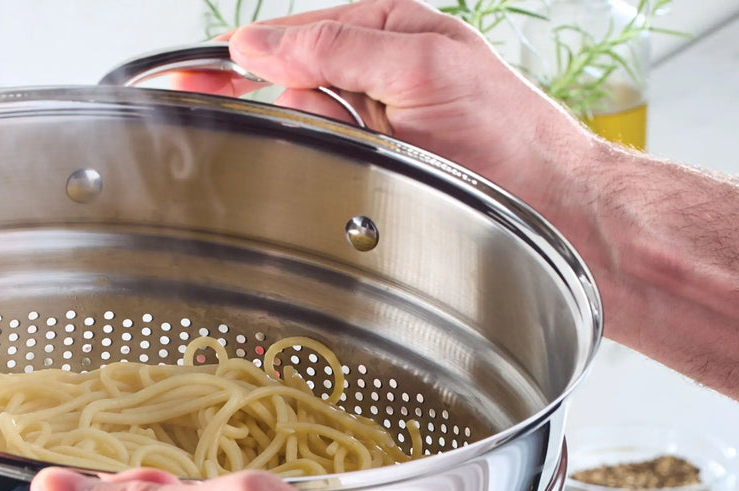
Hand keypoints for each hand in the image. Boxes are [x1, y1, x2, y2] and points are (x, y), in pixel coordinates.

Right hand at [184, 0, 596, 223]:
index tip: (184, 79)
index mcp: (383, 31)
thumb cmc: (506, 134)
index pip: (290, 34)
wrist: (553, 210)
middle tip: (249, 117)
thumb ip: (338, 44)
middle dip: (275, 106)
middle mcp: (370, 79)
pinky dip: (321, 176)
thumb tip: (258, 42)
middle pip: (287, 85)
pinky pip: (322, 170)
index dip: (236, 57)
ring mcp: (368, 131)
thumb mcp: (421, 66)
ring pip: (302, 133)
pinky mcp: (370, 178)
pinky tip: (347, 179)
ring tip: (365, 158)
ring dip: (311, 146)